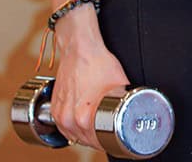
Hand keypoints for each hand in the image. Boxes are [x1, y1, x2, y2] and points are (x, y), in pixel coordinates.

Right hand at [49, 17, 129, 148]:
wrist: (80, 49)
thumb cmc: (98, 62)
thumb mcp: (120, 82)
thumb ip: (125, 99)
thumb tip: (136, 105)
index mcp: (84, 116)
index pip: (96, 142)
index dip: (107, 143)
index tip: (114, 141)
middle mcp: (69, 118)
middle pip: (83, 140)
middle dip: (96, 140)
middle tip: (107, 136)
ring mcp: (59, 113)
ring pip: (71, 134)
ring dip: (82, 136)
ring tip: (95, 131)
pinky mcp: (54, 107)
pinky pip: (62, 126)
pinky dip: (71, 128)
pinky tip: (79, 125)